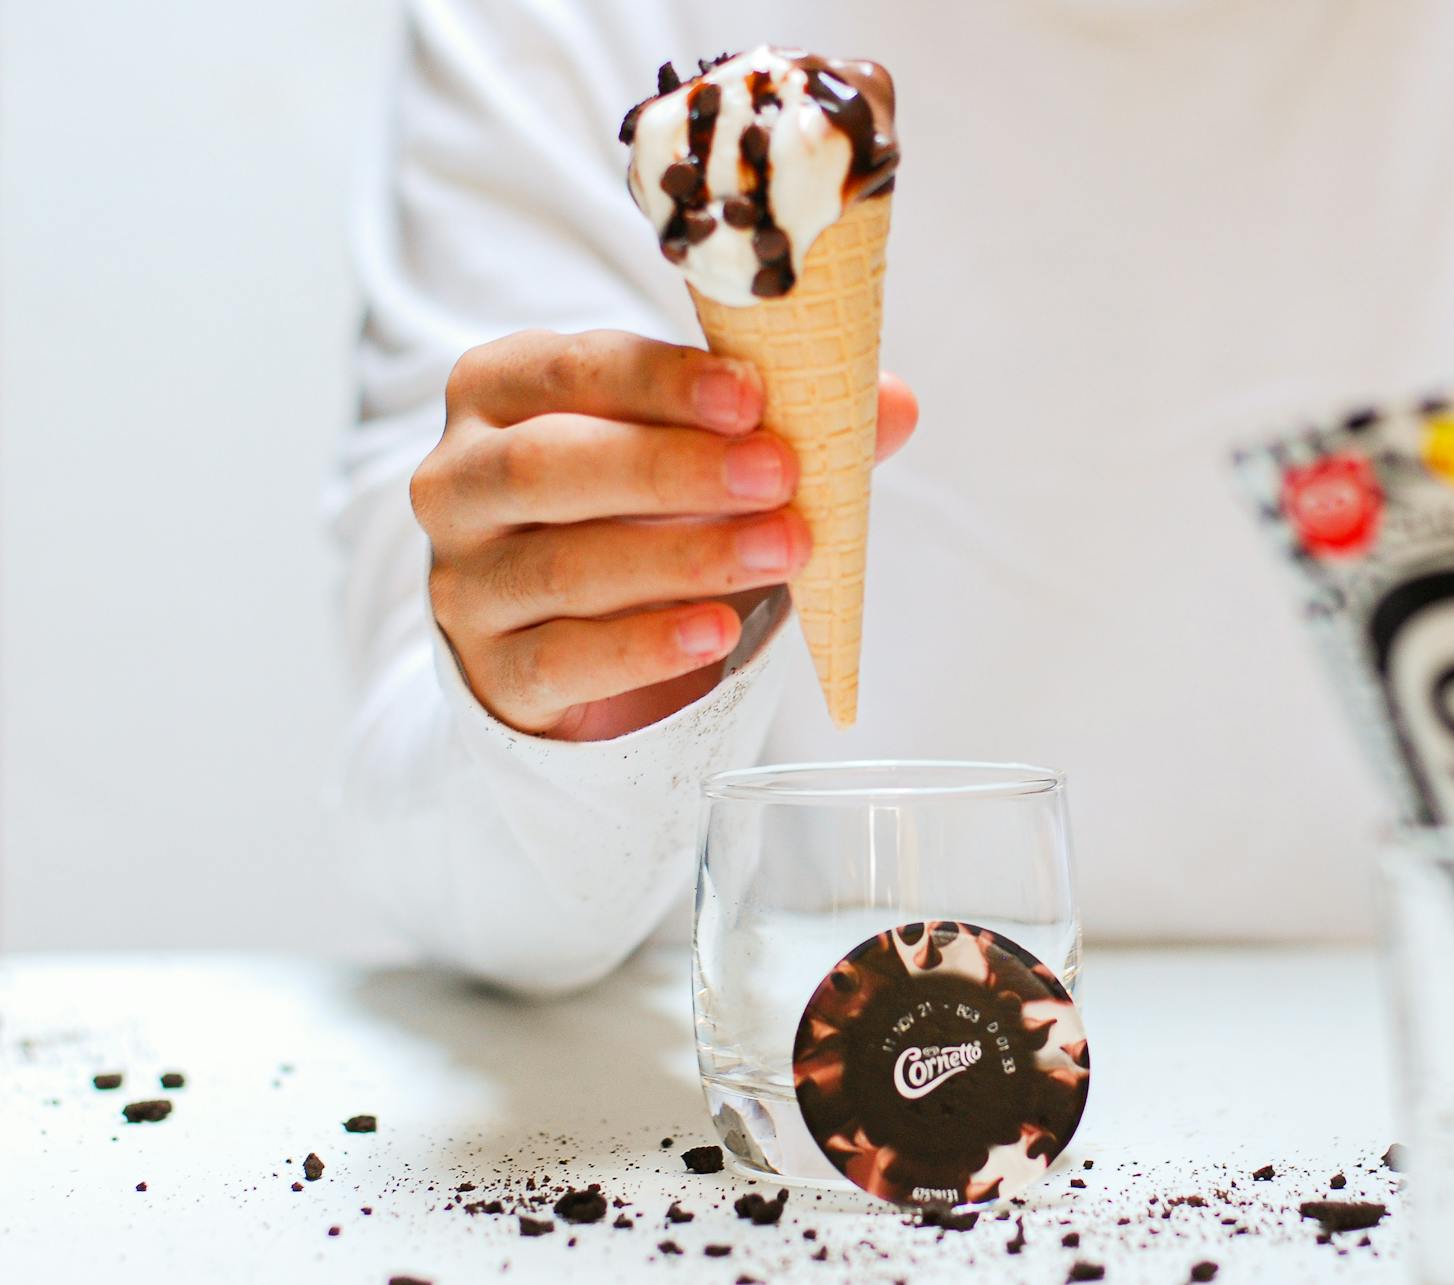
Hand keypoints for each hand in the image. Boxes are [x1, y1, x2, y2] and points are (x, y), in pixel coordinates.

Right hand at [410, 329, 916, 740]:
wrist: (571, 632)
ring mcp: (466, 581)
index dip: (658, 381)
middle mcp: (459, 479)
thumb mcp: (698, 450)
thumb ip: (784, 421)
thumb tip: (894, 406)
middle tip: (777, 474)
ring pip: (560, 566)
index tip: (751, 395)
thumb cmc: (638, 509)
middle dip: (671, 468)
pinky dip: (644, 647)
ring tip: (783, 550)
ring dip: (682, 558)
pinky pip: (562, 659)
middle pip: (546, 466)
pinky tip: (716, 633)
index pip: (566, 368)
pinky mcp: (493, 671)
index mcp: (500, 391)